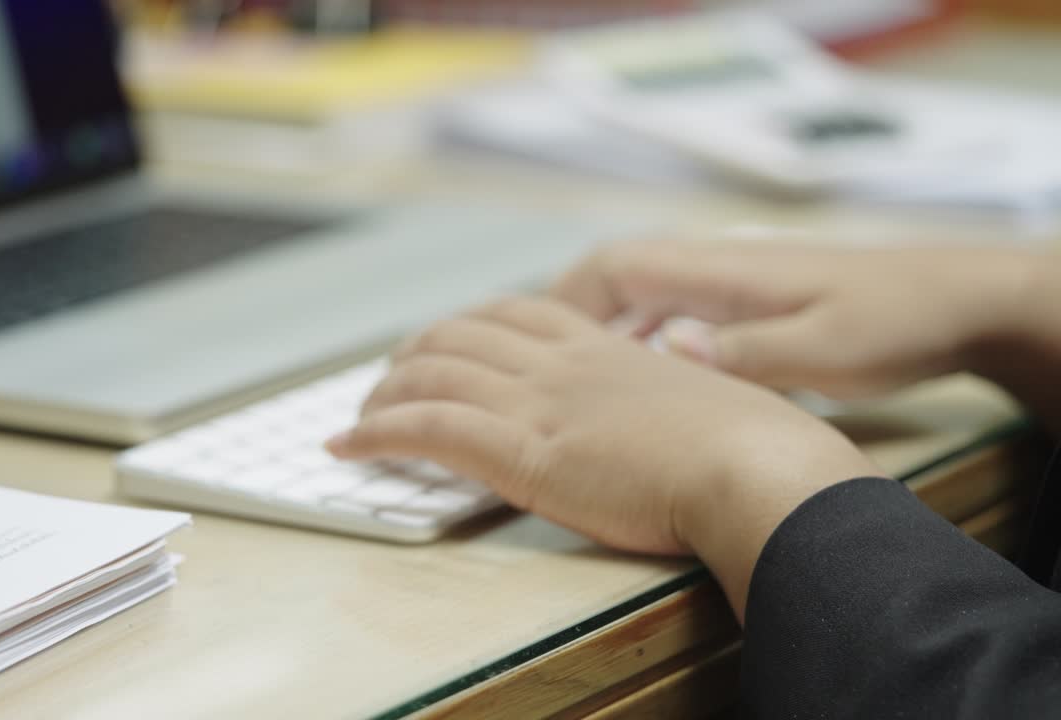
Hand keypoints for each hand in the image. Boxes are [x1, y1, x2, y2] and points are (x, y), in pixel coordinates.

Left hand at [326, 296, 879, 618]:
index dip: (469, 325)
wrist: (760, 470)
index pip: (517, 314)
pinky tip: (351, 447)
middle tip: (389, 381)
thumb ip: (672, 395)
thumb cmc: (754, 448)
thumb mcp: (707, 402)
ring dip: (384, 395)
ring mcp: (540, 404)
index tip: (446, 343)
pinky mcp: (524, 453)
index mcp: (605, 349)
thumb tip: (678, 410)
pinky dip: (379, 434)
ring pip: (433, 375)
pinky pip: (430, 428)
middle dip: (414, 354)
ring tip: (359, 419)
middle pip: (462, 335)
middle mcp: (562, 364)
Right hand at [550, 243, 1035, 399]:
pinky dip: (635, 343)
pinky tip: (634, 384)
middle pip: (610, 281)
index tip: (529, 351)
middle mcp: (711, 268)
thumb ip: (743, 349)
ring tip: (562, 385)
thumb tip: (662, 346)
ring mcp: (726, 285)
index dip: (561, 305)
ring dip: (594, 334)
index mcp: (717, 269)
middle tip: (529, 376)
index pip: (613, 268)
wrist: (956, 299)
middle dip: (560, 323)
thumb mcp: (823, 347)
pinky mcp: (743, 307)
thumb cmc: (892, 321)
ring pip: (636, 300)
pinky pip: (665, 317)